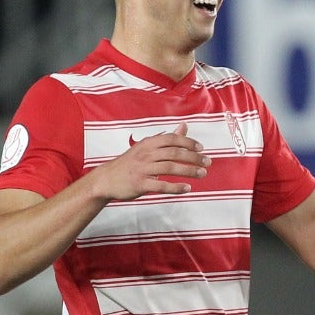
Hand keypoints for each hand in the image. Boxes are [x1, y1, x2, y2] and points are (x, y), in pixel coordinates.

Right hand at [87, 123, 208, 200]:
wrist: (107, 179)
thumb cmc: (131, 163)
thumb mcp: (146, 147)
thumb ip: (167, 139)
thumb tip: (184, 126)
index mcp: (148, 144)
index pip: (171, 139)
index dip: (188, 142)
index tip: (201, 148)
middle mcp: (145, 154)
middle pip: (174, 153)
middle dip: (193, 157)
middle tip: (208, 162)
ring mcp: (142, 169)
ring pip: (170, 168)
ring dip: (189, 171)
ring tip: (202, 173)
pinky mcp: (140, 184)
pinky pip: (161, 186)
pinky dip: (176, 187)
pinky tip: (187, 188)